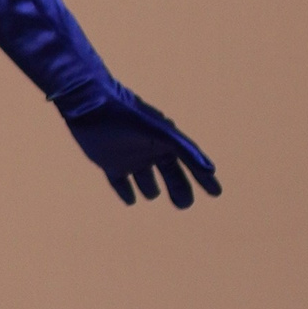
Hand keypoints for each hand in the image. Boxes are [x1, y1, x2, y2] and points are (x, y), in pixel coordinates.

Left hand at [59, 85, 220, 208]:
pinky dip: (126, 191)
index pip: (190, 163)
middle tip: (184, 205)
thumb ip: (185, 150)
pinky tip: (131, 201)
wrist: (91, 103)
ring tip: (154, 195)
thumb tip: (211, 169)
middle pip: (169, 174)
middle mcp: (150, 150)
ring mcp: (129, 156)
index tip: (216, 192)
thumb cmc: (128, 116)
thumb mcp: (160, 133)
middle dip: (179, 188)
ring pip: (144, 177)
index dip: (202, 177)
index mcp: (165, 141)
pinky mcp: (109, 162)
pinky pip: (120, 181)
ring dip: (150, 188)